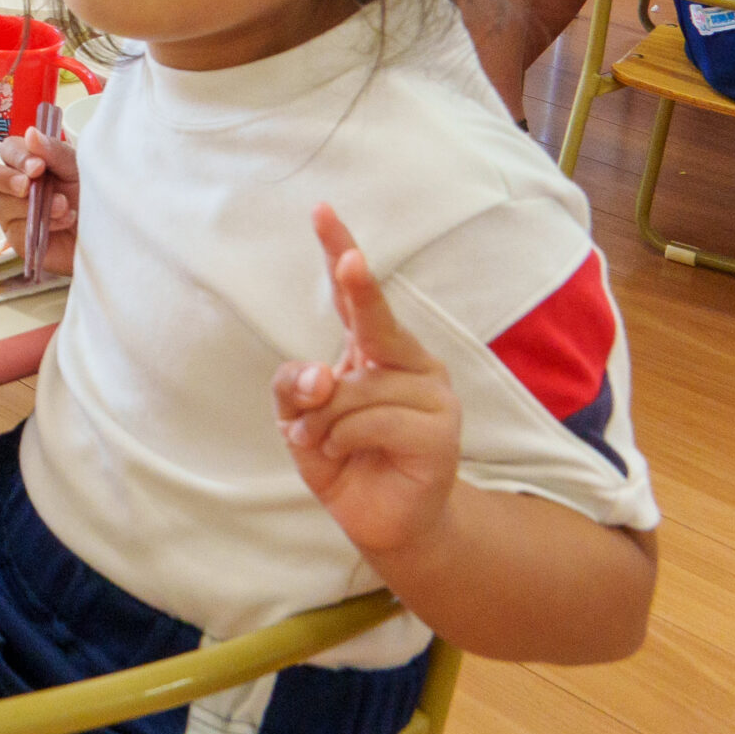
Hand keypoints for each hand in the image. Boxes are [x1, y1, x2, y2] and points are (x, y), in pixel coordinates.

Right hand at [0, 122, 77, 275]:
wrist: (108, 230)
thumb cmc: (90, 195)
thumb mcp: (76, 167)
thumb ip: (52, 151)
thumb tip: (30, 133)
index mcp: (24, 163)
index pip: (5, 151)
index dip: (17, 156)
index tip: (38, 166)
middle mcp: (11, 186)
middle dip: (2, 178)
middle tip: (27, 185)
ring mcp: (11, 213)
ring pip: (0, 204)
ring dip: (33, 204)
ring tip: (64, 206)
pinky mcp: (18, 239)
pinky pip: (17, 229)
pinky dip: (43, 223)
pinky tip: (64, 221)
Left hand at [272, 205, 461, 558]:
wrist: (382, 522)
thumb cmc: (342, 458)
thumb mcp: (299, 420)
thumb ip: (293, 389)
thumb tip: (319, 375)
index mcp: (375, 352)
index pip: (356, 298)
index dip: (341, 252)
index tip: (322, 211)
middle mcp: (409, 363)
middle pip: (375, 320)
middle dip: (359, 286)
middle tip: (347, 259)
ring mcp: (432, 395)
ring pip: (354, 388)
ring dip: (321, 421)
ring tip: (324, 442)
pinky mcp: (441, 432)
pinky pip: (372, 421)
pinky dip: (343, 439)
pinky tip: (345, 454)